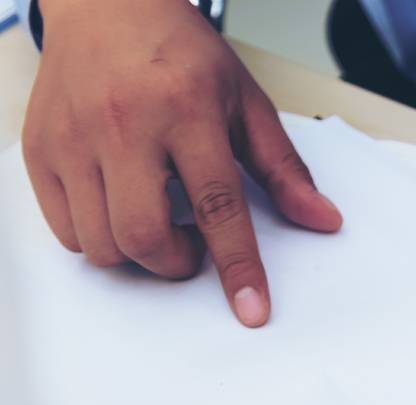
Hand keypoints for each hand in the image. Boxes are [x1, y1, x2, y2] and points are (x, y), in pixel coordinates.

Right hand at [22, 0, 341, 325]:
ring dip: (137, 255)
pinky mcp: (38, 148)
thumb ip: (282, 167)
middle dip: (177, 263)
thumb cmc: (179, 52)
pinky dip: (97, 238)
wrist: (105, 2)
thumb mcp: (245, 101)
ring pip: (101, 243)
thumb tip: (322, 220)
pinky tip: (119, 207)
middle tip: (193, 243)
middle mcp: (122, 123)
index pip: (218, 206)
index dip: (238, 266)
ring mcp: (72, 137)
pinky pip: (65, 230)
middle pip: (145, 236)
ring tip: (158, 217)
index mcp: (185, 109)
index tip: (253, 310)